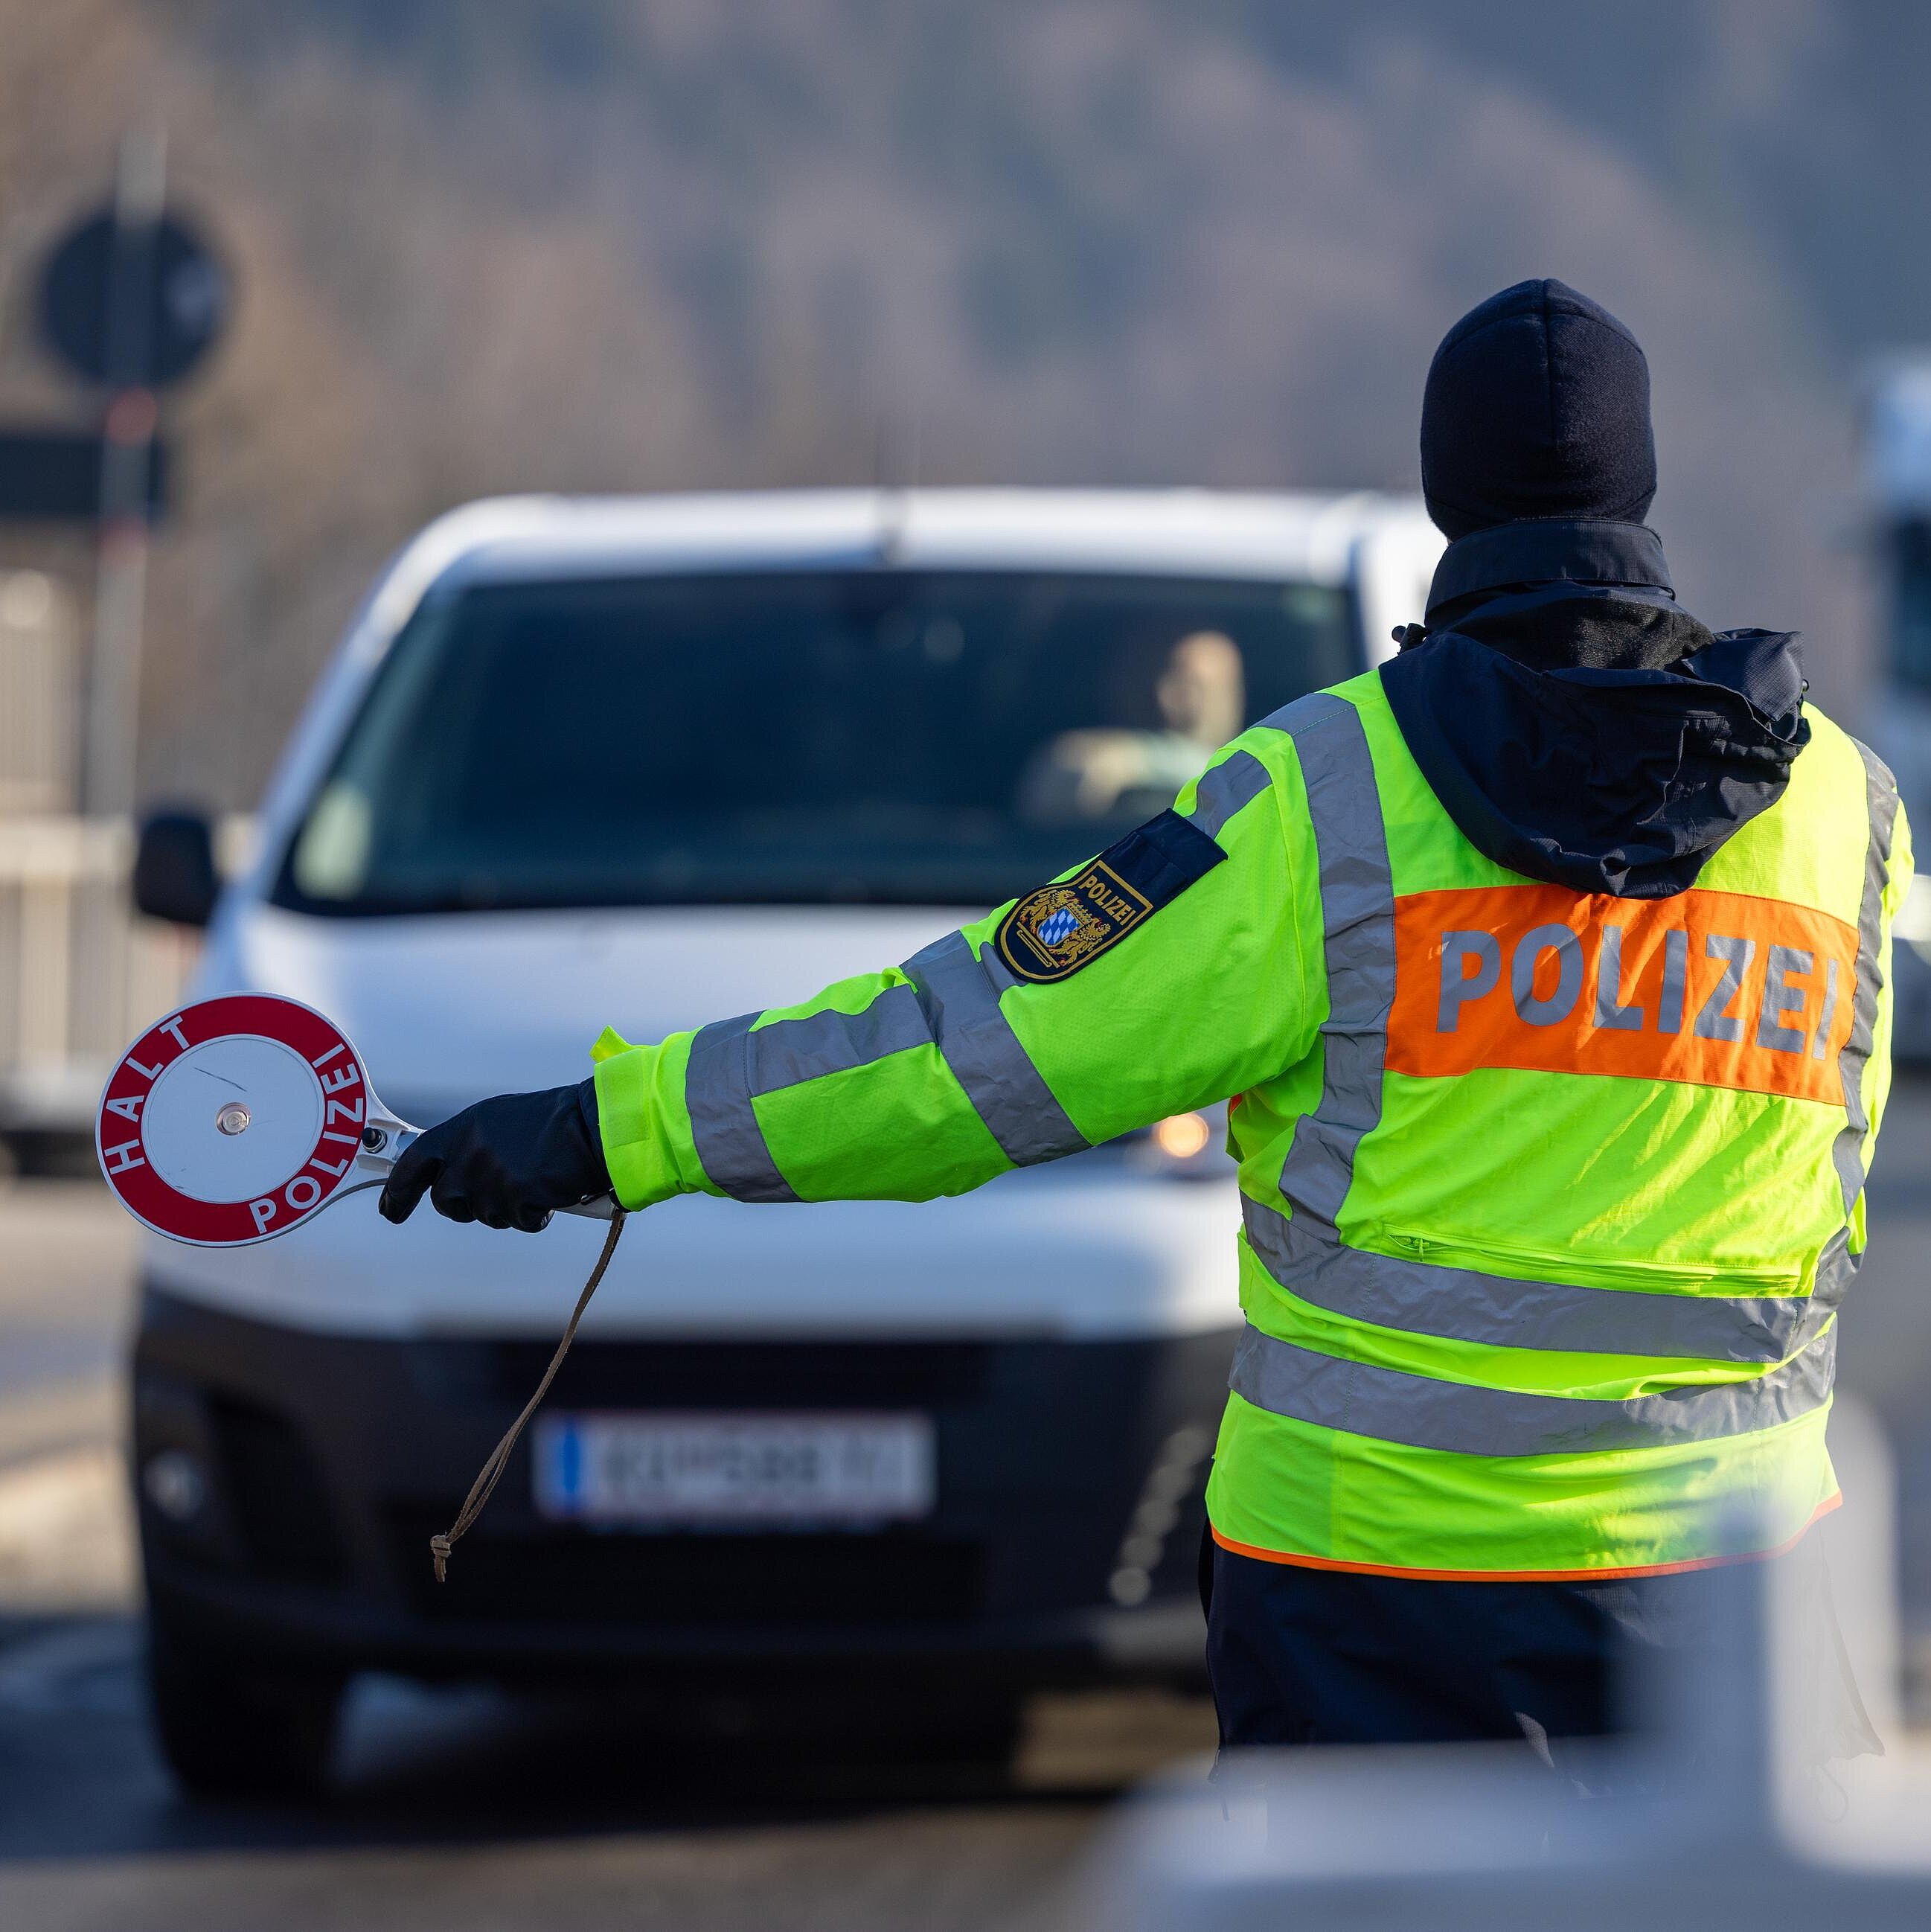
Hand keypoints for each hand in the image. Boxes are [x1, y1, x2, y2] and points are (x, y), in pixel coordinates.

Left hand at [378, 1080, 609, 1231]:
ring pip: (486, 1214)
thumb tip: (450, 1172)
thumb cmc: (553, 1122)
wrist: (594, 1124)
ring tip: (535, 1179)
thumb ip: (469, 1145)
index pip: (413, 1163)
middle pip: (447, 1200)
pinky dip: (536, 1215)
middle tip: (497, 1192)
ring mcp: (491, 1176)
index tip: (389, 1210)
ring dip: (509, 1207)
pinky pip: (519, 1222)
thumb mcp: (499, 1122)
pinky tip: (550, 1191)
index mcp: (463, 1129)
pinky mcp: (516, 1197)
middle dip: (468, 1204)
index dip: (397, 1191)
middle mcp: (469, 1152)